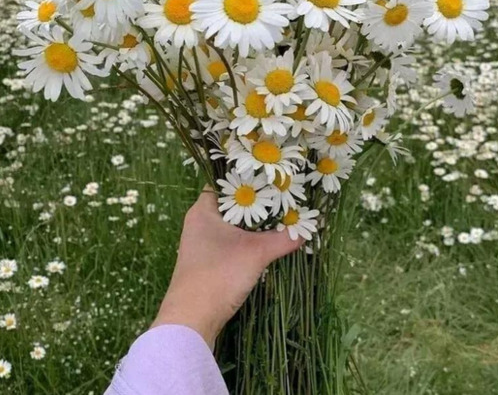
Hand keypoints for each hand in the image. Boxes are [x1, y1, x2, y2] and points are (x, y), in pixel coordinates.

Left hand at [152, 187, 302, 346]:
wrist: (192, 319)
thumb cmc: (218, 274)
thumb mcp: (255, 253)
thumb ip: (282, 239)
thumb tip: (306, 231)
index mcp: (203, 210)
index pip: (224, 183)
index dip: (247, 179)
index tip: (270, 179)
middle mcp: (199, 223)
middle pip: (230, 205)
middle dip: (255, 204)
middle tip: (281, 198)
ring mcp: (202, 244)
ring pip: (231, 226)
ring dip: (252, 226)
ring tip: (278, 218)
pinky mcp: (207, 263)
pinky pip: (229, 243)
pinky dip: (246, 242)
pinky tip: (264, 244)